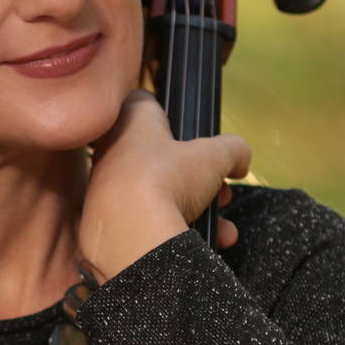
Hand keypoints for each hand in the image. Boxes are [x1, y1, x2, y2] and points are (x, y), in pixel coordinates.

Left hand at [79, 88, 250, 281]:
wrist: (131, 238)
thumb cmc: (168, 180)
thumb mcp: (214, 157)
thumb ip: (233, 150)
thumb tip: (240, 159)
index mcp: (132, 123)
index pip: (145, 103)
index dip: (170, 114)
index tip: (191, 134)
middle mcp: (111, 152)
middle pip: (160, 156)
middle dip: (196, 175)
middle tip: (219, 190)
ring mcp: (104, 190)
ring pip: (156, 193)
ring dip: (194, 207)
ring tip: (220, 223)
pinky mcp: (106, 224)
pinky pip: (145, 222)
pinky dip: (175, 230)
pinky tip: (208, 241)